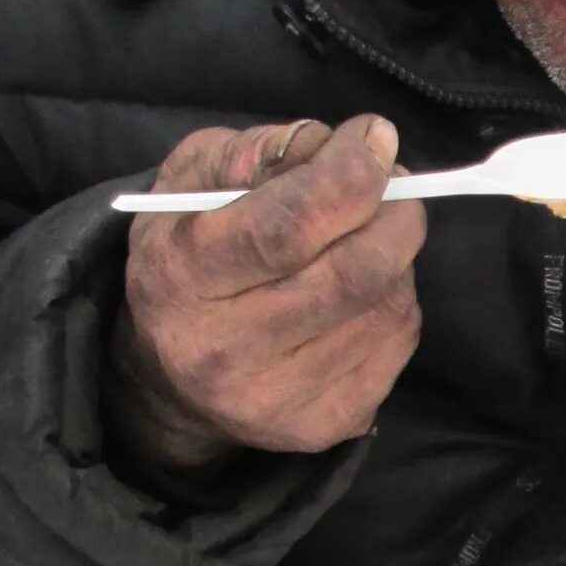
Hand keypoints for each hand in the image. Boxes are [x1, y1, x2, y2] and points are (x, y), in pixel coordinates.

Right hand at [109, 115, 423, 467]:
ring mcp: (277, 400)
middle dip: (395, 211)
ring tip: (364, 236)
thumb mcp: (188, 182)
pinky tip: (362, 289)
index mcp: (181, 279)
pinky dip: (396, 299)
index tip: (375, 138)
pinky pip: (397, 342)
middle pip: (354, 272)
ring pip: (387, 305)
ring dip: (395, 254)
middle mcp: (223, 351)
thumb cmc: (187, 253)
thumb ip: (251, 151)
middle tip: (394, 181)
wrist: (167, 373)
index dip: (348, 177)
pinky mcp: (322, 427)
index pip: (286, 230)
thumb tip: (333, 145)